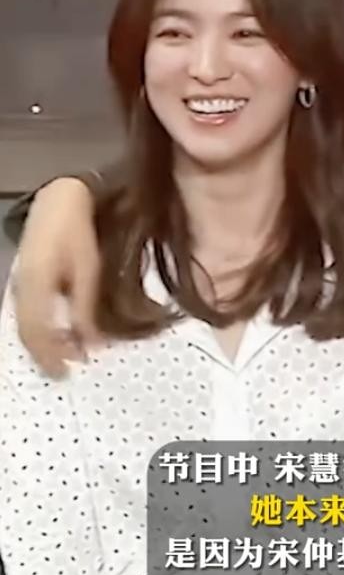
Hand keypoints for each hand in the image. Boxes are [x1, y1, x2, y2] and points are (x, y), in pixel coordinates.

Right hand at [13, 178, 100, 376]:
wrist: (59, 203)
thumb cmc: (78, 233)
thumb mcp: (89, 270)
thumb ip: (87, 307)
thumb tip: (93, 342)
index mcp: (35, 285)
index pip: (36, 333)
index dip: (51, 356)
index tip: (68, 371)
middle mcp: (21, 288)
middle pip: (28, 333)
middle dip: (46, 355)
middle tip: (66, 371)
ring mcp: (19, 284)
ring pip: (27, 325)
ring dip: (46, 343)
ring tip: (68, 356)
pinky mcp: (24, 281)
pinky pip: (29, 313)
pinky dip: (44, 329)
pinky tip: (62, 333)